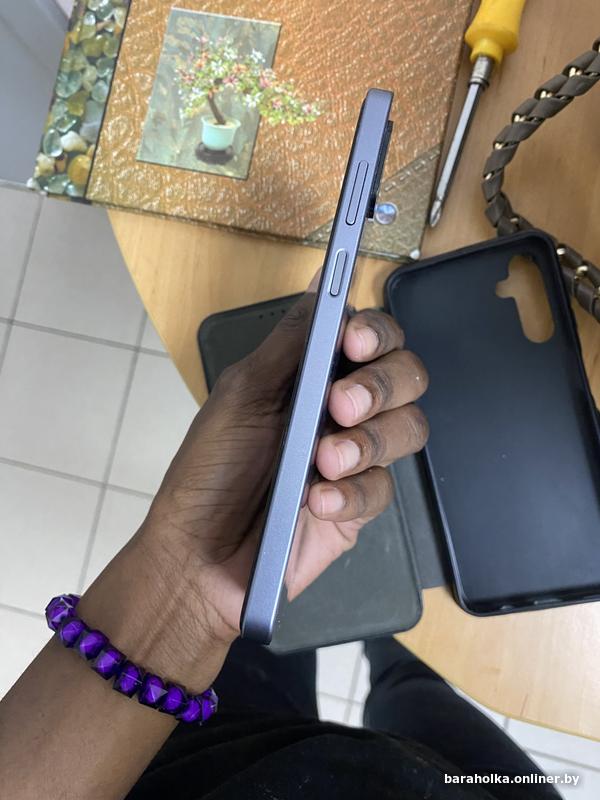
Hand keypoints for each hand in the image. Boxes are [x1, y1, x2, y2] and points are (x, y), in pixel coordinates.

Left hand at [144, 284, 428, 644]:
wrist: (201, 557)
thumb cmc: (210, 470)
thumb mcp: (242, 395)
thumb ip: (290, 341)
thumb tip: (322, 280)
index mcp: (313, 376)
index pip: (369, 337)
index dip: (374, 333)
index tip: (354, 345)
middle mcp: (341, 410)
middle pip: (405, 376)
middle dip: (380, 387)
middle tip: (340, 408)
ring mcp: (356, 457)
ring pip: (408, 428)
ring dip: (370, 442)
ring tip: (324, 464)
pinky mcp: (361, 504)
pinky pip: (385, 488)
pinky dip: (353, 493)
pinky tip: (318, 502)